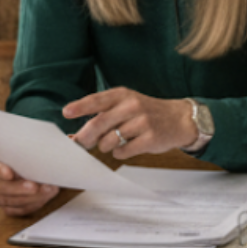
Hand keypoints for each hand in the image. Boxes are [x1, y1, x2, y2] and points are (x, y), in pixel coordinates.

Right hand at [0, 154, 58, 216]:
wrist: (41, 170)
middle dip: (17, 188)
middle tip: (34, 186)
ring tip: (45, 191)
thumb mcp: (30, 152)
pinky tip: (43, 197)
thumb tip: (37, 163)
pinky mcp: (8, 208)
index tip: (10, 173)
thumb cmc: (32, 157)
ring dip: (28, 198)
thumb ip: (28, 156)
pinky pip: (16, 210)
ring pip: (6, 201)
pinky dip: (31, 205)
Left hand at [66, 88, 196, 157]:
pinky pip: (123, 151)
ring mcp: (142, 122)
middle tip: (79, 144)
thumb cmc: (147, 113)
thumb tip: (77, 135)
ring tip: (112, 142)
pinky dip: (119, 153)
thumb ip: (105, 114)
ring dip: (105, 146)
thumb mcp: (127, 103)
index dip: (80, 106)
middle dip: (85, 137)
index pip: (97, 100)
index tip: (66, 112)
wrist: (179, 119)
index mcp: (123, 95)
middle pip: (99, 123)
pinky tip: (126, 147)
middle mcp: (132, 106)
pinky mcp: (150, 138)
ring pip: (109, 140)